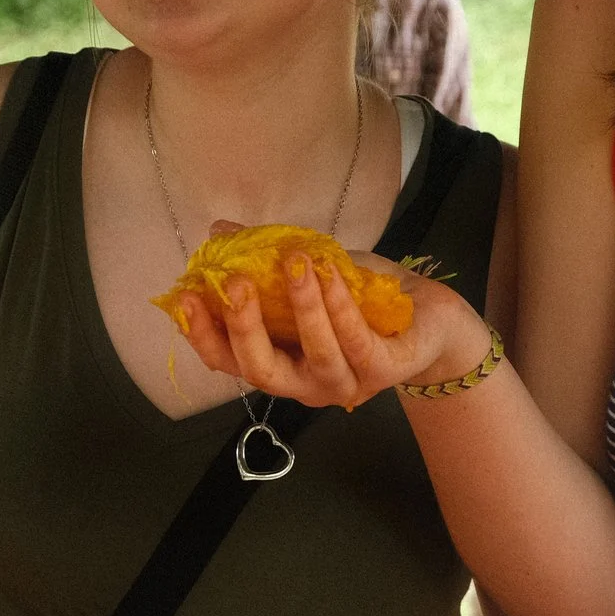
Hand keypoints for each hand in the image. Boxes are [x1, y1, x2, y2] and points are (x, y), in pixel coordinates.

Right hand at [173, 247, 495, 409]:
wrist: (429, 314)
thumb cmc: (362, 297)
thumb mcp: (308, 271)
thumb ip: (264, 257)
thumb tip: (219, 230)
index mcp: (280, 363)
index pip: (229, 361)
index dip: (203, 335)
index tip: (185, 297)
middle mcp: (306, 385)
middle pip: (261, 373)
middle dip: (244, 329)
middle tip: (234, 283)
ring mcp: (345, 383)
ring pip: (314, 355)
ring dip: (302, 308)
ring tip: (292, 261)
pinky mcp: (382, 371)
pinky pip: (355, 339)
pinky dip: (339, 303)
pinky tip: (328, 270)